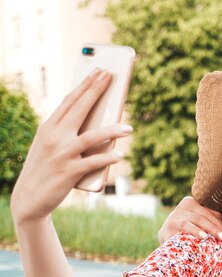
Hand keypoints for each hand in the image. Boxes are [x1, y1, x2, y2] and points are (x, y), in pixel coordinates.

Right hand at [11, 69, 131, 223]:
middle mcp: (54, 136)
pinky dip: (108, 158)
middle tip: (111, 77)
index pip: (69, 101)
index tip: (98, 72)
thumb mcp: (50, 145)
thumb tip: (95, 119)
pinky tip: (121, 155)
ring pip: (91, 137)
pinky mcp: (69, 171)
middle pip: (79, 110)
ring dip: (112, 131)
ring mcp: (62, 153)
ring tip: (129, 129)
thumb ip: (66, 131)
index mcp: (48, 127)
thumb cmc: (46, 168)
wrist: (30, 197)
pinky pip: (93, 162)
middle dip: (96, 91)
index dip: (85, 85)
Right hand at [158, 196, 221, 243]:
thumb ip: (209, 218)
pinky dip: (194, 232)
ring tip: (214, 237)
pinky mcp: (168, 227)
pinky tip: (202, 236)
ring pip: (194, 221)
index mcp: (190, 202)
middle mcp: (182, 207)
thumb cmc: (186, 229)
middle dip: (215, 228)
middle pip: (202, 217)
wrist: (166, 238)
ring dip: (206, 228)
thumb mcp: (197, 221)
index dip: (218, 224)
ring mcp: (174, 216)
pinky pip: (183, 228)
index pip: (208, 213)